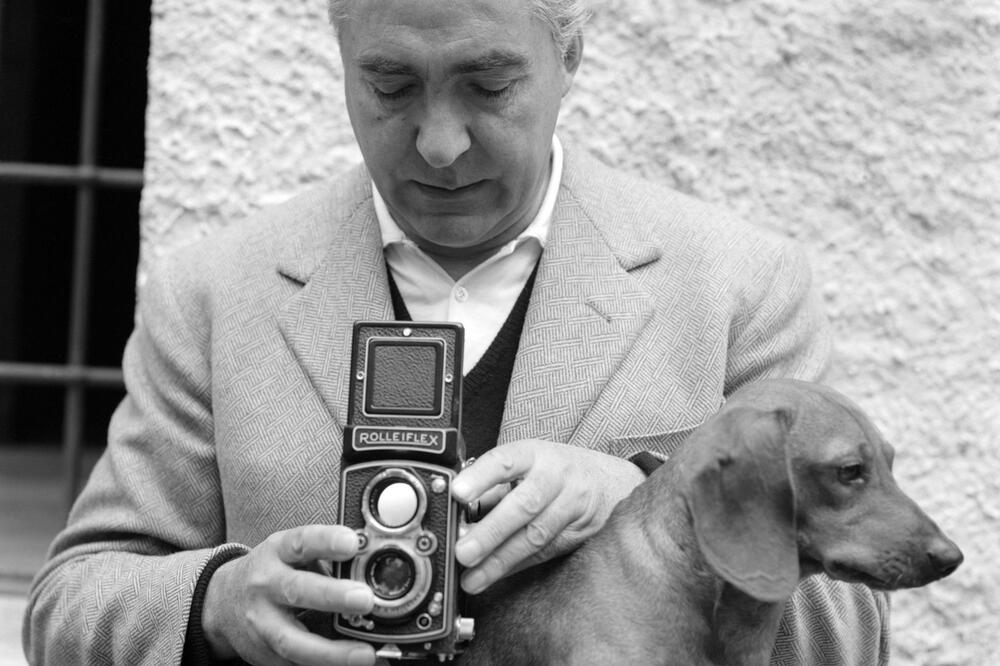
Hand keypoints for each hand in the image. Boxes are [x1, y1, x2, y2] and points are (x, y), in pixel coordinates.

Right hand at [202, 524, 376, 665]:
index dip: (327, 541)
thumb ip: (323, 555)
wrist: (221, 603)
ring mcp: (262, 624)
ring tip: (364, 653)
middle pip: (297, 590)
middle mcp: (266, 586)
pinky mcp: (264, 654)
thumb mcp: (289, 552)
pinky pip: (294, 665)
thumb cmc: (270, 573)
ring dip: (331, 651)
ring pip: (293, 641)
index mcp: (277, 553)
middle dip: (332, 596)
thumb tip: (368, 562)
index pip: (302, 542)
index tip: (352, 543)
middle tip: (364, 599)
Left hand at [451, 440, 644, 593]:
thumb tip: (457, 512)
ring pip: (536, 535)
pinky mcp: (579, 532)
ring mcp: (572, 504)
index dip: (482, 477)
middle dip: (491, 532)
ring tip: (473, 578)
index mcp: (534, 454)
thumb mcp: (527, 464)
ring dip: (501, 560)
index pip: (506, 461)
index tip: (458, 493)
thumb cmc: (555, 471)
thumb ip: (493, 486)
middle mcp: (556, 476)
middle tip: (463, 552)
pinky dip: (517, 566)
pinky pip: (545, 552)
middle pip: (524, 505)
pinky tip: (496, 576)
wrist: (608, 482)